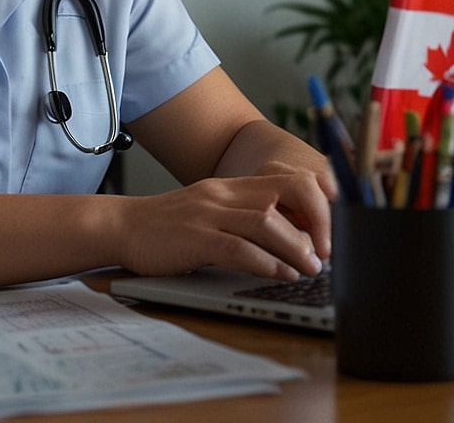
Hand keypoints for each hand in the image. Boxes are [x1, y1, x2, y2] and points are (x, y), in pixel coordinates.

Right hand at [114, 166, 331, 280]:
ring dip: (297, 246)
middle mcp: (224, 193)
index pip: (289, 179)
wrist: (121, 227)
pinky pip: (238, 247)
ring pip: (267, 220)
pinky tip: (281, 274)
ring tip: (312, 267)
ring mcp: (209, 213)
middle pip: (287, 192)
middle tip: (327, 250)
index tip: (332, 229)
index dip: (320, 201)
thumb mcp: (211, 213)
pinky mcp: (194, 238)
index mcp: (232, 186)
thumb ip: (245, 219)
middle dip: (318, 221)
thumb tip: (293, 241)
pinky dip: (266, 263)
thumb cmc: (169, 228)